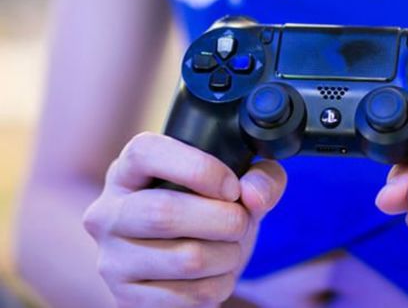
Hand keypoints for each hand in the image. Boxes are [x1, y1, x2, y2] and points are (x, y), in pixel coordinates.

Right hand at [83, 132, 285, 307]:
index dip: (199, 168)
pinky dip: (219, 287)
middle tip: (240, 223)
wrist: (177, 273)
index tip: (232, 187)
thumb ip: (260, 178)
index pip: (146, 153)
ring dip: (228, 256)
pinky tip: (214, 276)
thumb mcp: (234, 190)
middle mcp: (108, 213)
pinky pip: (189, 296)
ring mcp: (112, 259)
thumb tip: (255, 195)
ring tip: (229, 250)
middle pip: (164, 213)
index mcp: (128, 172)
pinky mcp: (126, 298)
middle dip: (224, 220)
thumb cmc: (205, 218)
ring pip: (187, 260)